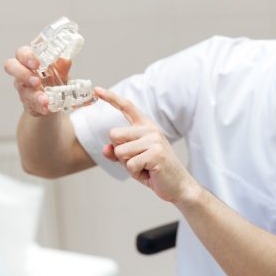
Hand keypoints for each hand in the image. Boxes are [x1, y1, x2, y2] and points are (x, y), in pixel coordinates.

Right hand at [4, 46, 70, 115]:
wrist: (57, 98)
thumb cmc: (55, 77)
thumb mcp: (61, 70)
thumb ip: (62, 65)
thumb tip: (65, 59)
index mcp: (30, 60)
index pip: (21, 53)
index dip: (26, 57)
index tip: (37, 64)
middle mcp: (22, 73)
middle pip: (11, 67)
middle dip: (22, 74)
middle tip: (36, 81)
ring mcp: (23, 88)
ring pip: (23, 90)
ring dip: (34, 95)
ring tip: (44, 99)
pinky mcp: (28, 103)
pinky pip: (31, 105)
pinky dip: (39, 106)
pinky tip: (46, 108)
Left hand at [95, 87, 197, 202]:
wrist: (179, 186)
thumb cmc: (156, 172)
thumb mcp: (133, 160)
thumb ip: (118, 152)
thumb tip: (106, 149)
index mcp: (146, 127)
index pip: (127, 107)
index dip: (111, 98)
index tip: (96, 90)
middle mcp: (150, 129)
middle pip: (114, 134)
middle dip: (120, 152)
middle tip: (138, 161)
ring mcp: (154, 140)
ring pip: (120, 151)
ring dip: (128, 165)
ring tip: (145, 168)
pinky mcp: (155, 153)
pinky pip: (130, 164)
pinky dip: (135, 173)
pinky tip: (149, 173)